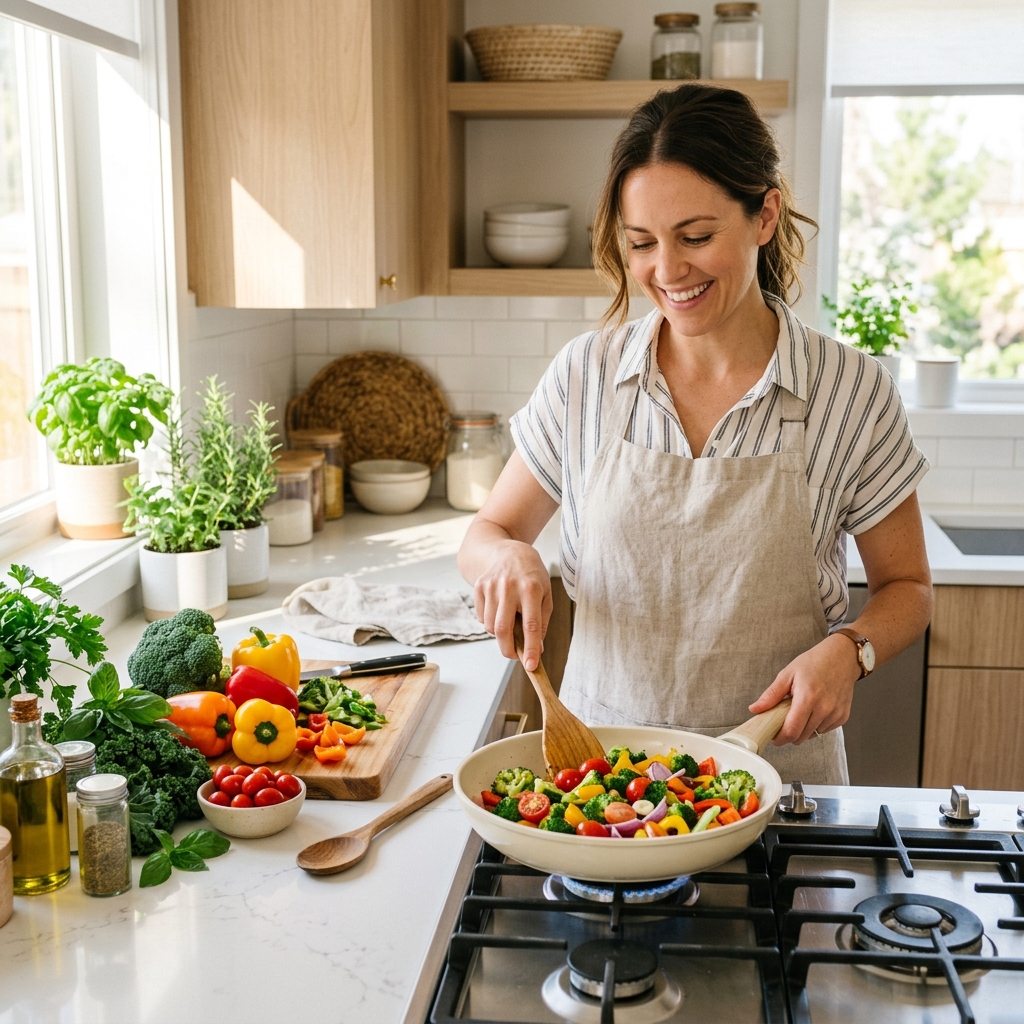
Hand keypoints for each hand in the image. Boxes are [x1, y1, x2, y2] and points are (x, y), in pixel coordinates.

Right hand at [472, 540, 551, 670]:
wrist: (507, 551)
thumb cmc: (531, 575)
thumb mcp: (546, 594)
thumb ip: (542, 621)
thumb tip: (536, 648)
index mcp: (532, 588)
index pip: (531, 625)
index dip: (530, 648)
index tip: (531, 666)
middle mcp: (509, 586)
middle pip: (503, 630)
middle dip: (508, 650)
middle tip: (515, 656)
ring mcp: (491, 586)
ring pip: (490, 626)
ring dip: (500, 635)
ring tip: (510, 622)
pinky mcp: (479, 587)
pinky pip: (481, 617)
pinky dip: (490, 623)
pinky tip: (499, 611)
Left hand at [748, 633, 860, 744]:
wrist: (842, 658)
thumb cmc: (814, 663)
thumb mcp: (787, 674)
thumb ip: (771, 695)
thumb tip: (755, 709)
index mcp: (808, 698)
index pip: (791, 731)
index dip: (780, 738)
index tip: (773, 737)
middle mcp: (824, 709)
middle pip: (801, 737)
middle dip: (789, 734)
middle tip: (783, 722)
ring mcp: (835, 714)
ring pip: (812, 735)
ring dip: (803, 730)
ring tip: (800, 711)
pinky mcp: (843, 717)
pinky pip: (824, 730)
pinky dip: (815, 726)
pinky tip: (813, 711)